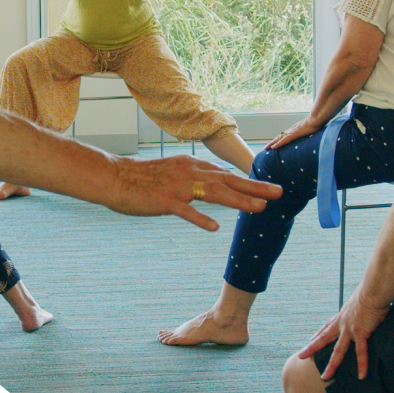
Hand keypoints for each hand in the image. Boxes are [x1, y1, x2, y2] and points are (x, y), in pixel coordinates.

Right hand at [110, 155, 282, 231]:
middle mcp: (190, 172)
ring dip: (239, 201)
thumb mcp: (175, 172)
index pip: (227, 174)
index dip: (250, 182)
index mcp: (193, 166)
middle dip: (256, 188)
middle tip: (278, 193)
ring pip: (214, 192)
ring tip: (259, 209)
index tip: (269, 188)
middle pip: (229, 180)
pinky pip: (185, 211)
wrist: (115, 177)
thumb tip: (216, 184)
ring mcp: (178, 186)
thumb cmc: (144, 178)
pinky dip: (200, 218)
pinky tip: (215, 227)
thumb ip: (196, 178)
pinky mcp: (164, 200)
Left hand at [265, 116, 322, 150]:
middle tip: (266, 148)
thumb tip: (311, 134)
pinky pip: (284, 140)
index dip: (278, 140)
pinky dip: (278, 144)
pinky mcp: (293, 134)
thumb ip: (308, 132)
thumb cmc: (315, 124)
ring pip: (279, 139)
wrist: (316, 119)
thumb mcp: (311, 129)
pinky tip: (273, 148)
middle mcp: (291, 131)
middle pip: (279, 137)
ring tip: (266, 148)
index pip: (284, 136)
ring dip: (272, 144)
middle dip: (272, 142)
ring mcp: (292, 132)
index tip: (274, 144)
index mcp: (294, 130)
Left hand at [297, 290, 389, 381]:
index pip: (326, 327)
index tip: (310, 340)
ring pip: (338, 351)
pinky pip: (360, 352)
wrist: (373, 291)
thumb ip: (358, 310)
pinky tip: (361, 375)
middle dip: (312, 348)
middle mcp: (341, 323)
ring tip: (325, 377)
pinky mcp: (360, 332)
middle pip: (324, 339)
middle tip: (301, 356)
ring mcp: (349, 329)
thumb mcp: (358, 303)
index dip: (318, 334)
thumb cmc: (369, 294)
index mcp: (341, 316)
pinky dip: (362, 364)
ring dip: (331, 365)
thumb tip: (364, 312)